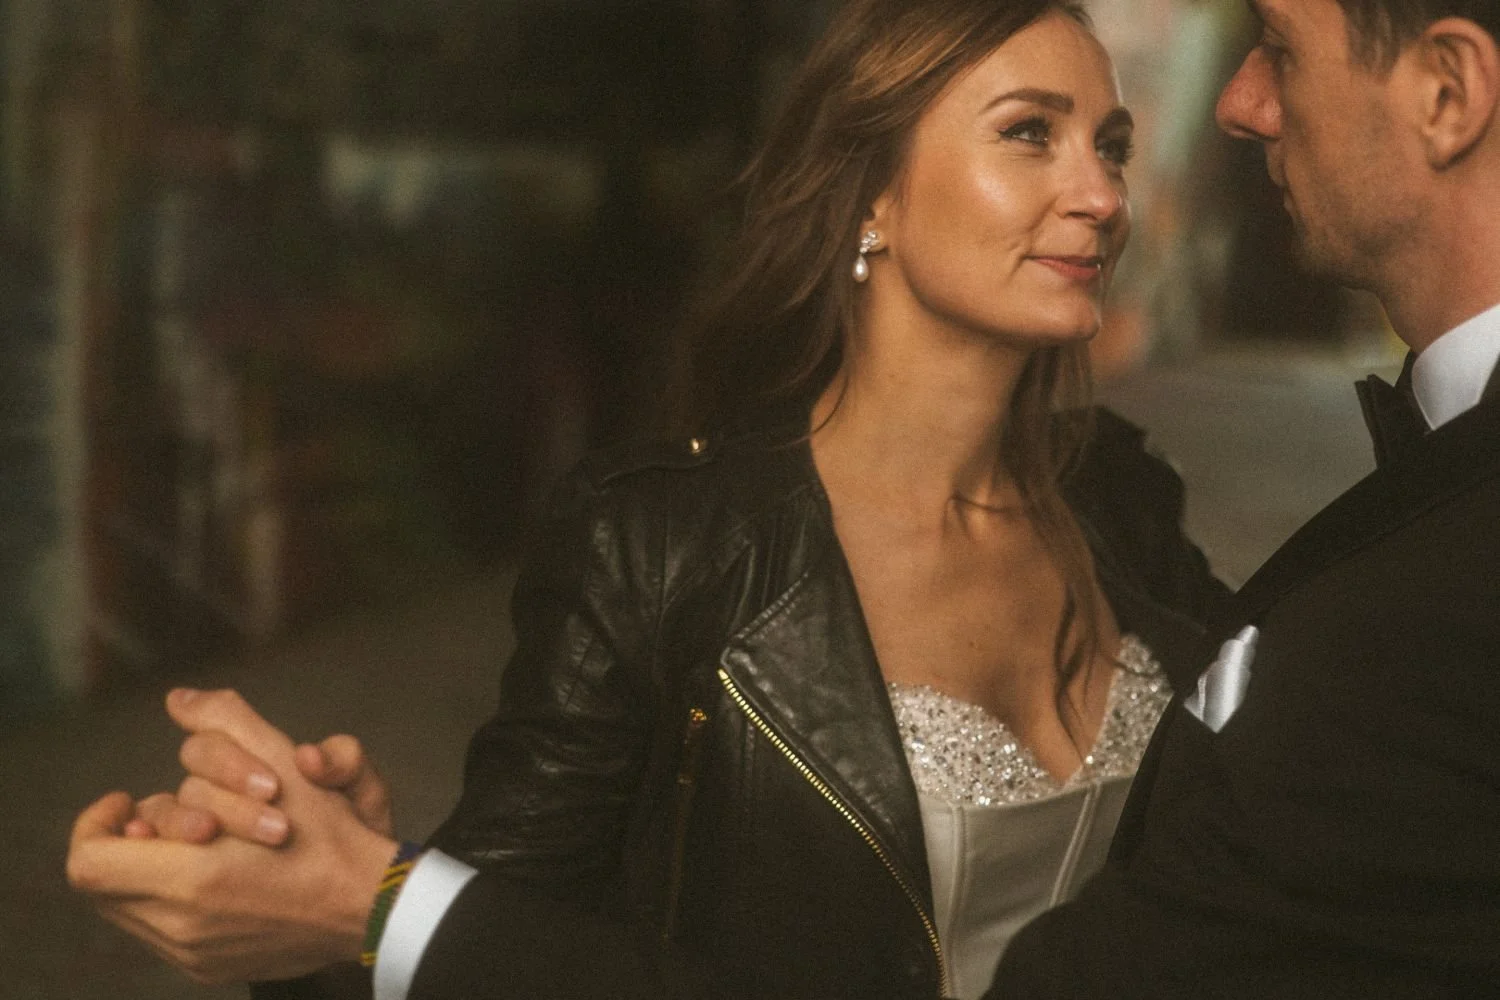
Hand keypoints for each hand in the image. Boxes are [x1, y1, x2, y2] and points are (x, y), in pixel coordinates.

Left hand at [67, 690, 398, 983]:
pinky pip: (157, 932)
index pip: (89, 861)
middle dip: (139, 838)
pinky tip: (215, 875)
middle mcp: (180, 926)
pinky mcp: (205, 968)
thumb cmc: (331, 834)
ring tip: (200, 843)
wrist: (372, 906)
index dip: (96, 824)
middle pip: (106, 881)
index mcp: (190, 878)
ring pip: (127, 907)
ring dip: (151, 868)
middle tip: (178, 817)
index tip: (125, 799)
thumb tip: (178, 700)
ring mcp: (190, 953)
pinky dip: (171, 898)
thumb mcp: (282, 762)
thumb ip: (225, 723)